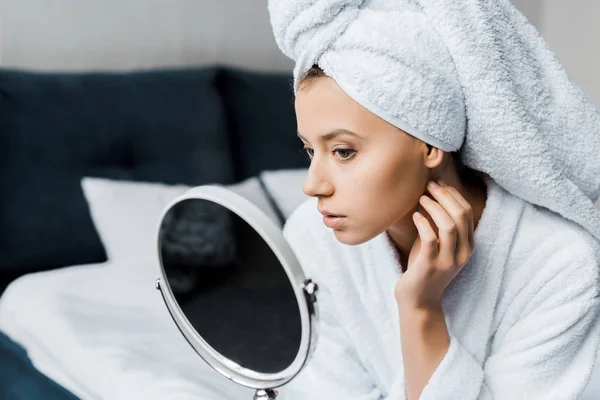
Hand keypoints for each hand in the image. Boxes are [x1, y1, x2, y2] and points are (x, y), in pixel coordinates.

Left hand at [394, 179, 474, 310]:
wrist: (419, 301)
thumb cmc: (425, 268)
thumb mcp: (438, 245)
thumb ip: (439, 225)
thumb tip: (432, 196)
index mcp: (468, 246)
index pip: (467, 212)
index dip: (453, 194)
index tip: (438, 184)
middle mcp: (462, 253)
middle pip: (460, 214)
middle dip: (444, 195)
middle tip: (429, 185)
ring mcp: (448, 260)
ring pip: (448, 225)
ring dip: (434, 206)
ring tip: (421, 198)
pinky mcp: (431, 265)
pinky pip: (431, 238)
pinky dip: (423, 222)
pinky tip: (415, 216)